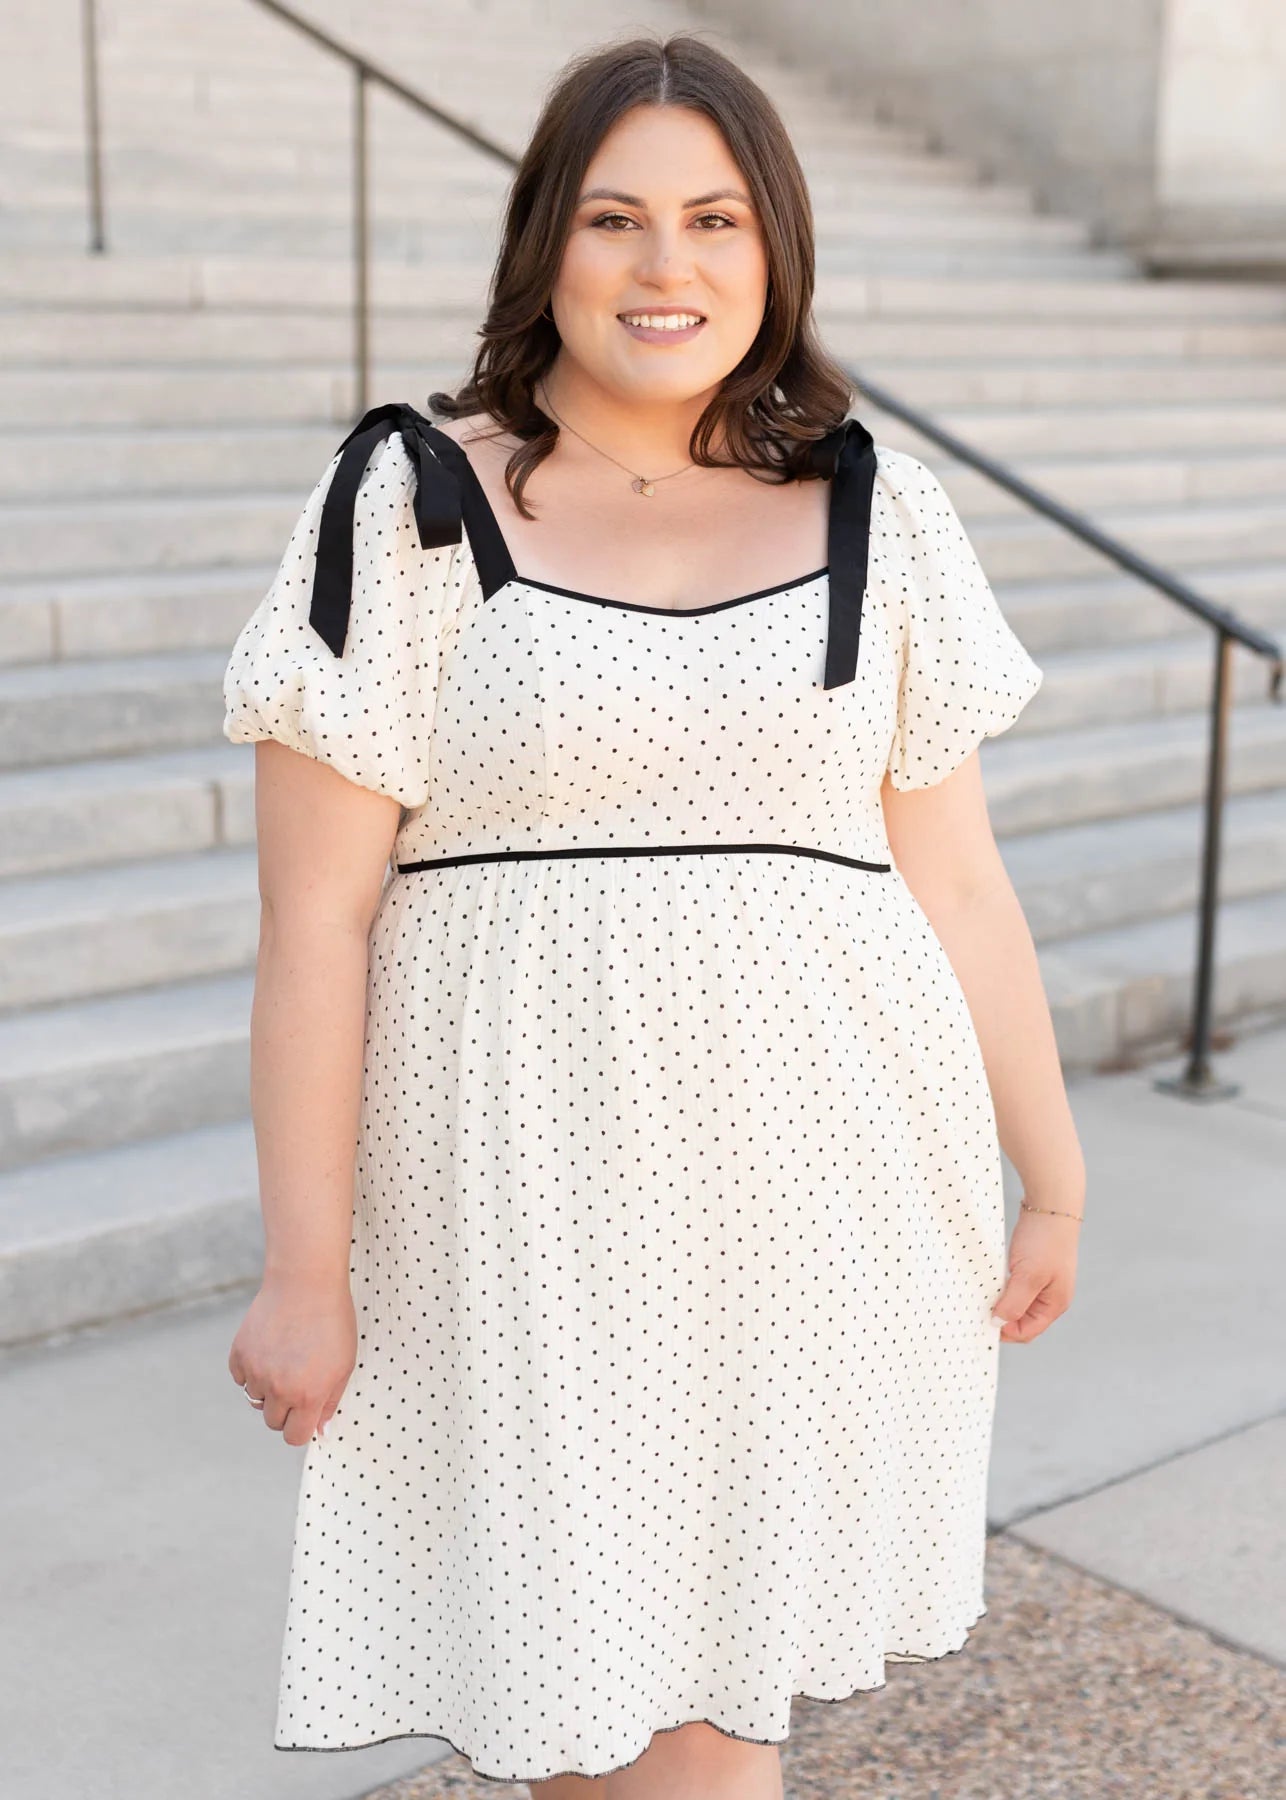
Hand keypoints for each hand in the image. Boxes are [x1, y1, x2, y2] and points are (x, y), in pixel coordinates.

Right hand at [228, 1272, 356, 1446]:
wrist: (305, 1282)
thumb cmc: (332, 1320)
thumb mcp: (344, 1363)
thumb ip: (331, 1401)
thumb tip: (320, 1431)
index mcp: (308, 1395)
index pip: (294, 1437)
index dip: (301, 1427)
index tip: (306, 1412)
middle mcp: (279, 1389)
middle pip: (273, 1422)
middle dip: (285, 1409)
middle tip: (298, 1380)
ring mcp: (256, 1371)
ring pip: (256, 1399)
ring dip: (268, 1388)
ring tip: (286, 1358)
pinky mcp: (239, 1354)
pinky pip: (241, 1378)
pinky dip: (251, 1370)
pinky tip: (269, 1349)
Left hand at [991, 1202, 1080, 1342]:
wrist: (1051, 1203)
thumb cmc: (1045, 1240)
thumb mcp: (1028, 1276)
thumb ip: (1014, 1303)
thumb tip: (998, 1323)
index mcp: (1055, 1304)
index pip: (1027, 1332)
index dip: (1004, 1330)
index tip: (982, 1319)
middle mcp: (1050, 1296)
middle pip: (1021, 1320)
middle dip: (1001, 1317)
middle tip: (979, 1308)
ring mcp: (1042, 1281)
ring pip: (1016, 1302)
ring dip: (1000, 1300)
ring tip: (983, 1294)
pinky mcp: (1032, 1267)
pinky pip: (1014, 1285)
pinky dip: (1001, 1286)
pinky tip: (990, 1279)